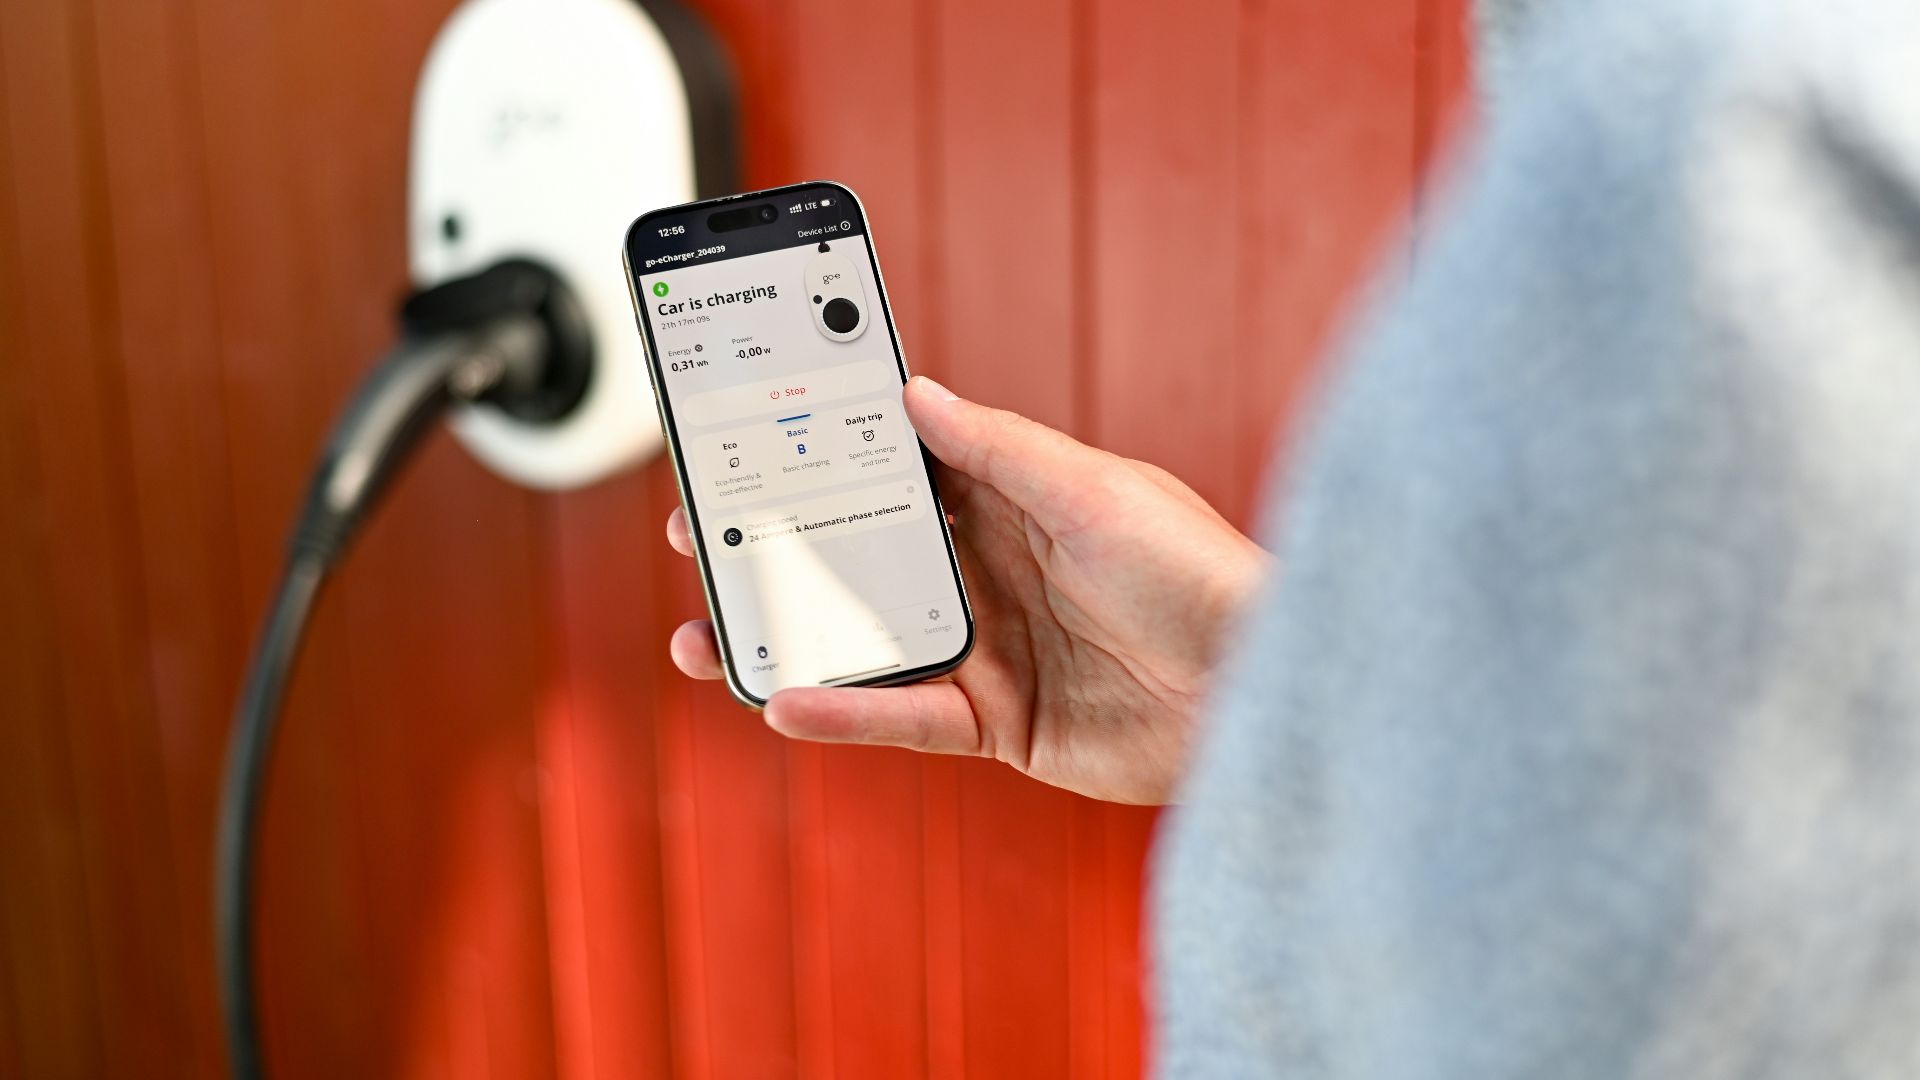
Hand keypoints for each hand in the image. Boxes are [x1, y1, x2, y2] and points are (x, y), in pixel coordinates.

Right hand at [665, 376, 1270, 803]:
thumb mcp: (1095, 489)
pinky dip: (844, 711)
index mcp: (1009, 502)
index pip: (896, 472)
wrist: (1261, 689)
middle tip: (702, 530)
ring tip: (706, 632)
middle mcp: (988, 571)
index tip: (747, 441)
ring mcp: (988, 647)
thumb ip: (998, 447)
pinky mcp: (996, 721)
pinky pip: (904, 715)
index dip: (821, 457)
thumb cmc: (1201, 573)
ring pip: (862, 641)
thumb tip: (914, 390)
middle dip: (778, 545)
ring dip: (786, 635)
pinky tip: (784, 698)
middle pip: (859, 556)